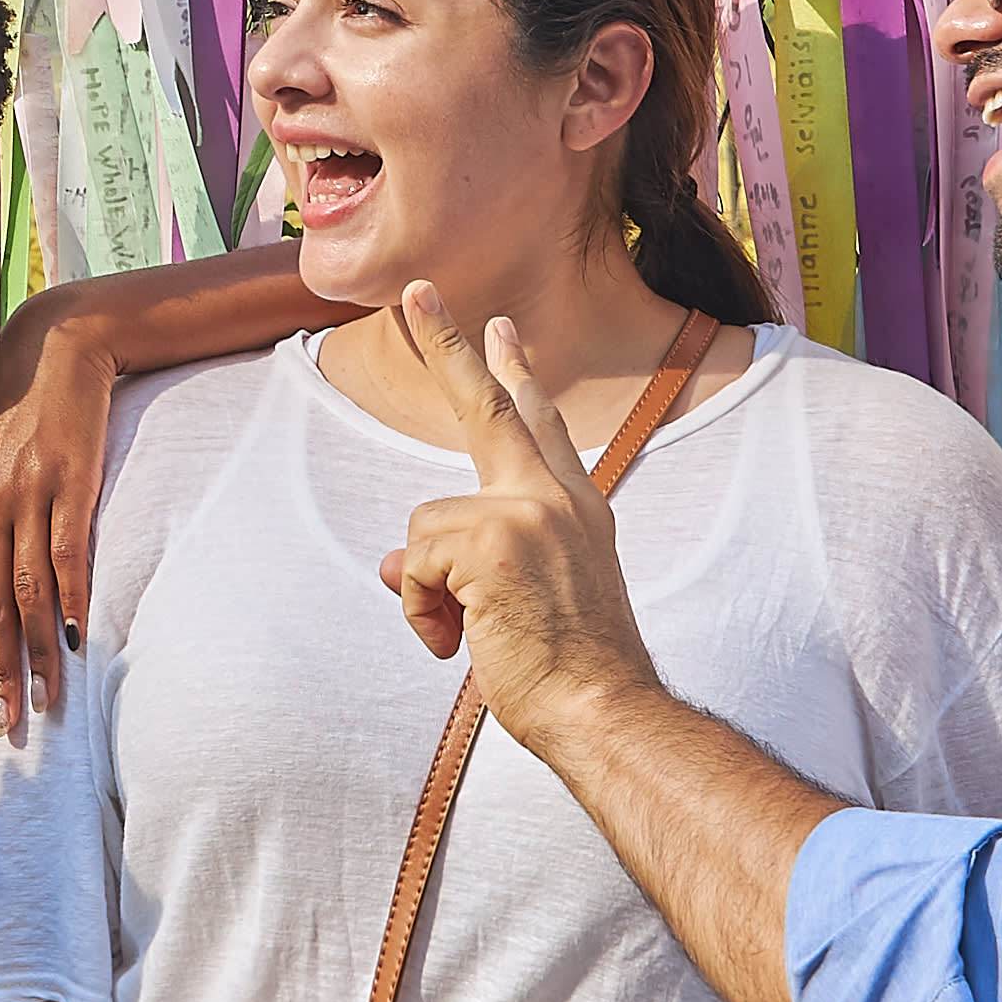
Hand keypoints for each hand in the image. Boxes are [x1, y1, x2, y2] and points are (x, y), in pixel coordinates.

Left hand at [0, 301, 117, 733]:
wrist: (58, 343)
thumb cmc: (22, 403)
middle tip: (10, 725)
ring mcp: (27, 495)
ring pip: (26, 593)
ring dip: (36, 654)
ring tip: (48, 699)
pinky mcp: (70, 483)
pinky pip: (66, 557)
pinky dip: (69, 604)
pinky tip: (76, 641)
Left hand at [373, 284, 660, 744]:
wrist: (605, 711)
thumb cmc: (571, 673)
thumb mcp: (517, 603)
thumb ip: (464, 567)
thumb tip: (396, 568)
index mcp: (577, 508)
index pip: (541, 425)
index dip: (517, 375)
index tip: (500, 329)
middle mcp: (558, 498)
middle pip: (487, 406)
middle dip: (446, 344)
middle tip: (415, 290)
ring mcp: (528, 512)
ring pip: (424, 529)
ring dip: (430, 593)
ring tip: (471, 635)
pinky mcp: (492, 540)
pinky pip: (415, 567)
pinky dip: (424, 613)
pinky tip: (462, 643)